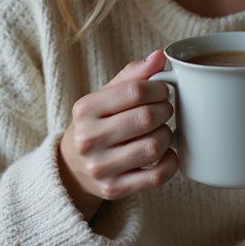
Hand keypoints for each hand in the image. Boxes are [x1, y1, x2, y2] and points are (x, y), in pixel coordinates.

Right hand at [58, 50, 178, 220]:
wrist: (74, 167)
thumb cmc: (97, 124)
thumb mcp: (105, 97)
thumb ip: (132, 76)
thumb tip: (159, 56)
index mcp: (85, 109)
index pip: (135, 91)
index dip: (159, 89)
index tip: (163, 91)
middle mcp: (89, 139)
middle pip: (146, 118)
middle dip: (165, 111)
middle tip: (165, 110)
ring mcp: (101, 167)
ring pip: (153, 147)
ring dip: (167, 136)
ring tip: (163, 131)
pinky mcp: (115, 189)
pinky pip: (156, 176)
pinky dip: (171, 163)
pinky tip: (167, 153)